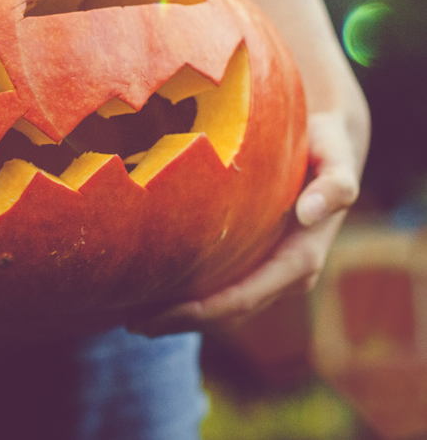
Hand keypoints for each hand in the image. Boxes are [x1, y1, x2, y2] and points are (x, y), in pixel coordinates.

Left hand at [130, 107, 368, 335]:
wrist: (329, 141)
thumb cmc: (325, 143)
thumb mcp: (334, 153)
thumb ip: (334, 184)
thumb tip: (309, 212)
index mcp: (302, 256)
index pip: (245, 296)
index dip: (202, 311)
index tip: (159, 315)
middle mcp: (287, 273)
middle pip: (229, 311)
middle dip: (181, 322)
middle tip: (131, 324)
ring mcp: (272, 271)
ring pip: (224, 308)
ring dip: (181, 318)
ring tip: (132, 318)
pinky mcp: (257, 260)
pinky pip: (223, 289)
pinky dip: (188, 298)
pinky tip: (153, 295)